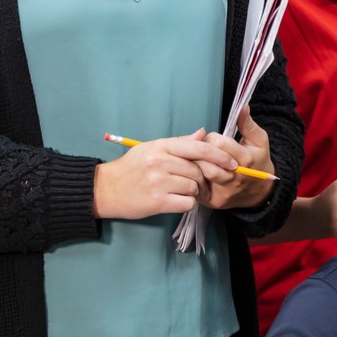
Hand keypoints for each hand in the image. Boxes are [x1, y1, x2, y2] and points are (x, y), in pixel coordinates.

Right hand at [94, 132, 233, 219]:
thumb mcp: (152, 149)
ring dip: (193, 191)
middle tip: (194, 181)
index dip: (220, 156)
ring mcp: (159, 182)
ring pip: (195, 187)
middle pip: (199, 170)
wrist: (104, 190)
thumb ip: (180, 142)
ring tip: (178, 190)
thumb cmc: (130, 168)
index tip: (232, 163)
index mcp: (161, 146)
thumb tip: (204, 133)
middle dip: (202, 177)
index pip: (199, 148)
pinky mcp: (157, 202)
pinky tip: (175, 200)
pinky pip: (187, 202)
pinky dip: (186, 203)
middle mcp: (160, 162)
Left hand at [200, 108, 275, 209]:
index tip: (213, 140)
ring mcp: (223, 191)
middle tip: (199, 150)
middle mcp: (235, 177)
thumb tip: (242, 107)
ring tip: (194, 160)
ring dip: (193, 165)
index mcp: (246, 159)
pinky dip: (191, 179)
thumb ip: (248, 124)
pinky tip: (191, 173)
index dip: (212, 139)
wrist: (260, 192)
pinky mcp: (214, 202)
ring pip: (200, 175)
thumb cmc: (258, 161)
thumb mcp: (259, 141)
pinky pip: (195, 189)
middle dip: (200, 153)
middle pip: (207, 162)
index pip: (218, 144)